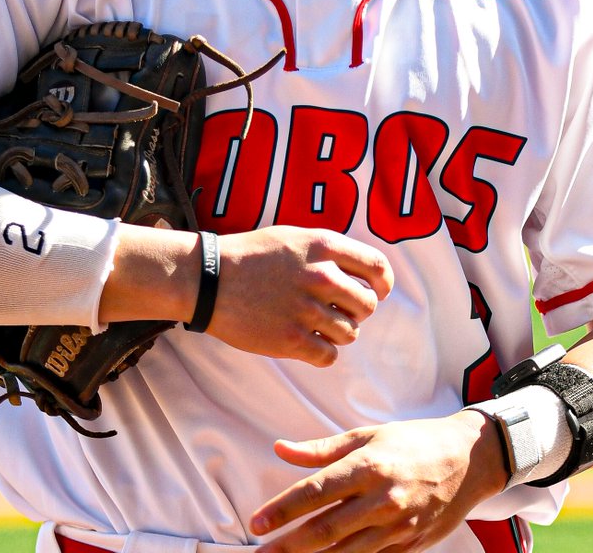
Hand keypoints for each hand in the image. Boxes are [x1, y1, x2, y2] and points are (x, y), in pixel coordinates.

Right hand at [210, 226, 393, 366]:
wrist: (209, 279)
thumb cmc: (252, 255)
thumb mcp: (295, 237)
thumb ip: (329, 252)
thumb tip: (362, 272)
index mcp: (324, 246)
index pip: (378, 267)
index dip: (384, 283)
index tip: (378, 291)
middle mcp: (321, 276)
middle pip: (368, 305)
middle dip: (358, 311)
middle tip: (339, 311)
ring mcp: (306, 309)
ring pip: (350, 333)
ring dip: (338, 332)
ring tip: (317, 325)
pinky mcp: (291, 340)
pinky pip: (329, 356)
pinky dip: (323, 353)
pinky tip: (308, 342)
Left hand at [249, 412, 504, 552]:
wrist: (468, 460)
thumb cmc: (412, 442)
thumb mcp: (367, 435)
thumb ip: (321, 449)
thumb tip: (280, 449)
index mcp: (369, 466)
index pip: (316, 492)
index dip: (283, 510)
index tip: (257, 523)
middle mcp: (381, 499)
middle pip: (325, 530)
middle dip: (288, 546)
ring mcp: (397, 527)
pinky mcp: (409, 546)